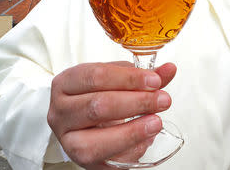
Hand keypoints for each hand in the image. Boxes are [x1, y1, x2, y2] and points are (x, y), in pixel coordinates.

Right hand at [47, 61, 176, 168]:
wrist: (85, 122)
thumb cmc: (100, 95)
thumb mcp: (118, 79)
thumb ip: (144, 76)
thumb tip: (168, 70)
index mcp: (66, 83)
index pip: (96, 76)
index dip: (129, 78)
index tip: (155, 80)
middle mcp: (60, 112)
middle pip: (98, 106)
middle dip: (136, 103)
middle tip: (162, 100)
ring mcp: (68, 139)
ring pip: (97, 140)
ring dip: (133, 131)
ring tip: (156, 122)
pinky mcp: (82, 161)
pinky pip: (108, 159)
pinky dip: (131, 149)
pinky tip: (147, 138)